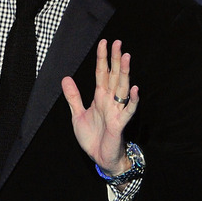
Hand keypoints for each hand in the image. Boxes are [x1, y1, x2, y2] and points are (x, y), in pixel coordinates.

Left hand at [62, 39, 139, 174]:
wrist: (100, 158)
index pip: (102, 73)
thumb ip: (73, 97)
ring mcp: (116, 111)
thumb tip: (66, 78)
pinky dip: (133, 101)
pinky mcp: (120, 123)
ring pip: (122, 88)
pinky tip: (136, 90)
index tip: (104, 42)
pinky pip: (128, 111)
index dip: (102, 58)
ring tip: (126, 57)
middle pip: (113, 76)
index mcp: (100, 97)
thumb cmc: (93, 137)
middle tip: (117, 42)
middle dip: (114, 59)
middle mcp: (109, 101)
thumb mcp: (77, 115)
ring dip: (124, 73)